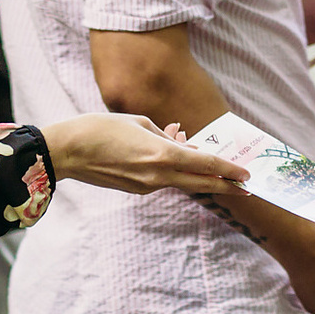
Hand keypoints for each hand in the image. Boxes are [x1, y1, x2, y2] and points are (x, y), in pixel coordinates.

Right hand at [41, 114, 247, 196]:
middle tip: (247, 189)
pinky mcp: (136, 190)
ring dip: (197, 174)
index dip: (229, 170)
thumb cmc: (100, 129)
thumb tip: (182, 142)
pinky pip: (162, 180)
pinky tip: (171, 157)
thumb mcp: (139, 122)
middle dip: (226, 186)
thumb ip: (165, 135)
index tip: (247, 175)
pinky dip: (172, 171)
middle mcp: (158, 176)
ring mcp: (147, 187)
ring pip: (181, 181)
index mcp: (162, 156)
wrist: (67, 152)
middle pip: (201, 184)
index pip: (205, 165)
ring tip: (209, 163)